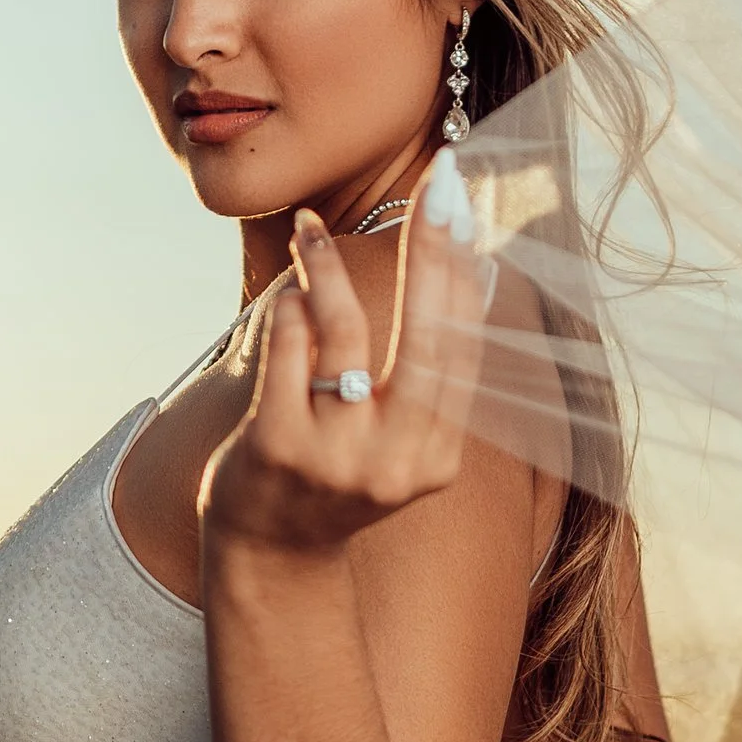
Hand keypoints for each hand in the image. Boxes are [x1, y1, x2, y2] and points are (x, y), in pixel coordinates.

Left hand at [202, 156, 493, 556]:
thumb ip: (427, 370)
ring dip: (325, 267)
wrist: (270, 553)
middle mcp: (396, 460)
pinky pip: (290, 347)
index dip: (462, 270)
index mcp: (437, 457)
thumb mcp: (397, 435)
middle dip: (430, 251)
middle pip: (425, 335)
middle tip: (433, 187)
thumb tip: (470, 270)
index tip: (461, 206)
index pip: (460, 346)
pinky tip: (287, 291)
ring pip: (343, 330)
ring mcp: (336, 456)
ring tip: (309, 229)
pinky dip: (289, 307)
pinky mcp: (277, 446)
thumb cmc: (335, 473)